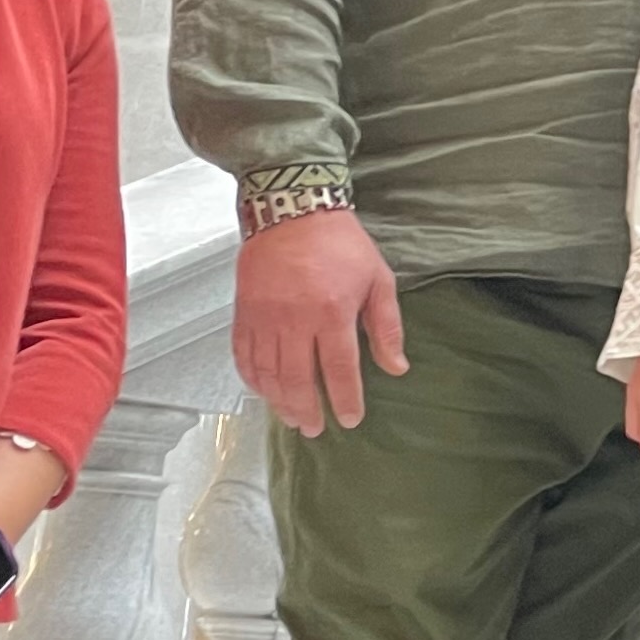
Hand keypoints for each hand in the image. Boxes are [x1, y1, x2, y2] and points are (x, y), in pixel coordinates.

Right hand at [232, 209, 406, 435]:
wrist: (292, 210)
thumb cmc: (340, 244)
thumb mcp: (378, 279)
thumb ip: (387, 326)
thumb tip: (396, 367)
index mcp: (332, 312)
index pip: (338, 369)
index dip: (345, 399)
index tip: (349, 419)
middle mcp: (295, 319)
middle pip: (298, 379)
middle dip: (307, 410)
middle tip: (314, 429)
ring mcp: (265, 317)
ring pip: (268, 373)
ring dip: (278, 401)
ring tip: (291, 417)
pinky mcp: (243, 312)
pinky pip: (243, 355)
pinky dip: (252, 379)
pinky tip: (263, 391)